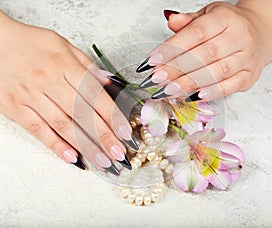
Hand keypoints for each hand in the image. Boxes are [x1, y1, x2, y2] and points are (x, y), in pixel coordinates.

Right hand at [0, 11, 134, 173]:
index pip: (95, 95)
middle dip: (104, 136)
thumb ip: (88, 66)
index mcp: (65, 66)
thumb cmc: (32, 43)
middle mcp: (49, 82)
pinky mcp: (15, 108)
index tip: (125, 132)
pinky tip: (72, 157)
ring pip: (63, 125)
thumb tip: (109, 82)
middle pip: (82, 114)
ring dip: (85, 146)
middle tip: (119, 153)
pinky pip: (38, 130)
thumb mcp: (64, 45)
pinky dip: (56, 145)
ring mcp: (31, 96)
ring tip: (102, 161)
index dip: (112, 115)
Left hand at [137, 2, 266, 100]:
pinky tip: (195, 96)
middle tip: (157, 78)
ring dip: (190, 83)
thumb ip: (189, 22)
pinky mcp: (250, 75)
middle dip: (177, 68)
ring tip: (169, 90)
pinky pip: (230, 86)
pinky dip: (212, 92)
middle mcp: (239, 36)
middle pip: (204, 54)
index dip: (172, 48)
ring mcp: (247, 57)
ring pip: (216, 72)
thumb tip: (171, 20)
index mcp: (225, 18)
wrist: (261, 33)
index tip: (153, 60)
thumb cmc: (229, 26)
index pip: (195, 33)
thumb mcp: (209, 15)